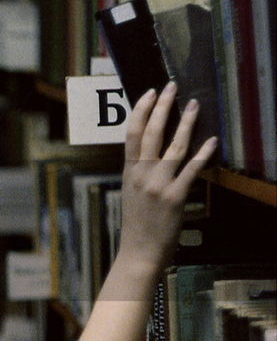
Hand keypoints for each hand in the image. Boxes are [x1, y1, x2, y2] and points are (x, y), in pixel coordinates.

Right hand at [116, 81, 217, 277]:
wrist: (139, 252)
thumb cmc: (137, 226)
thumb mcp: (131, 194)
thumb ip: (139, 174)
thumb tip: (151, 156)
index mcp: (129, 172)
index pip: (132, 133)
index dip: (141, 110)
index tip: (150, 93)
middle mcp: (142, 174)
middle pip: (151, 132)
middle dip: (162, 106)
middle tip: (171, 87)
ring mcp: (158, 184)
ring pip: (173, 146)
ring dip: (185, 122)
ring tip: (194, 105)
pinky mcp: (175, 196)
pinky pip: (192, 169)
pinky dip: (203, 154)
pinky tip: (212, 141)